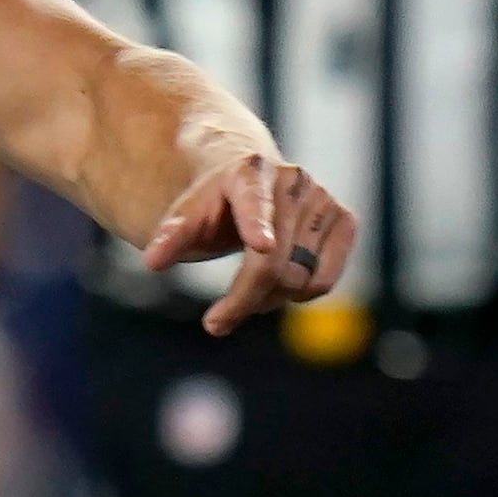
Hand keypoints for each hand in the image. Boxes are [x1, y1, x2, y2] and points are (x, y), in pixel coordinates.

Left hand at [140, 145, 355, 336]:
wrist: (253, 180)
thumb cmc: (215, 204)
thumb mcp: (188, 216)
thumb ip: (172, 235)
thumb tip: (152, 261)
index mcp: (249, 173)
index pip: (252, 202)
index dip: (256, 225)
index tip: (260, 245)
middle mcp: (292, 180)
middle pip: (270, 264)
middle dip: (242, 301)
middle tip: (216, 323)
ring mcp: (323, 198)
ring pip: (299, 278)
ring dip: (270, 300)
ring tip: (249, 290)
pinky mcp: (345, 219)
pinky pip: (324, 280)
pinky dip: (302, 294)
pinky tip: (281, 284)